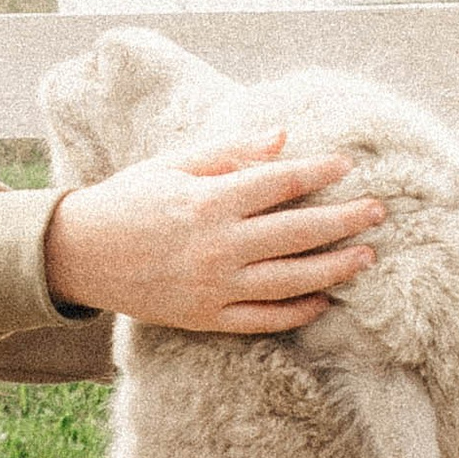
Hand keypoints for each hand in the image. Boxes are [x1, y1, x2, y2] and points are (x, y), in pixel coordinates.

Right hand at [43, 131, 385, 334]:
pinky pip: (264, 319)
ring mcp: (214, 287)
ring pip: (290, 281)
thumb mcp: (173, 164)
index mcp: (208, 201)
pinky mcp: (206, 317)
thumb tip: (284, 138)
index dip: (318, 172)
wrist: (80, 255)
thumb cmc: (129, 200)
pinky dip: (298, 312)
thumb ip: (231, 151)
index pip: (279, 184)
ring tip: (366, 257)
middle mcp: (217, 246)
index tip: (347, 164)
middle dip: (343, 221)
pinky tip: (325, 299)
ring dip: (334, 269)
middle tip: (378, 212)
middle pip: (297, 233)